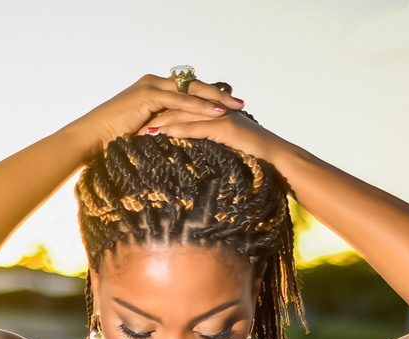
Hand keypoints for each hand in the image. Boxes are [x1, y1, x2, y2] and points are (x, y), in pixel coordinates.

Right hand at [73, 75, 244, 155]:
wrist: (91, 137)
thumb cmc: (112, 141)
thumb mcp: (143, 134)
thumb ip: (160, 131)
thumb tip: (175, 143)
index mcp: (154, 90)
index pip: (188, 90)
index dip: (209, 98)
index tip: (228, 106)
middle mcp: (154, 83)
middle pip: (194, 86)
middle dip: (218, 96)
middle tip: (239, 104)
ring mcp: (151, 87)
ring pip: (191, 90)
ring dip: (214, 99)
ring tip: (234, 108)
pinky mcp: (148, 95)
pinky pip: (180, 101)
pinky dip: (199, 107)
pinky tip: (216, 113)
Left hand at [141, 105, 286, 165]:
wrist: (276, 160)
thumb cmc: (253, 160)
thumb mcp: (225, 150)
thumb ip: (208, 147)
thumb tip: (191, 157)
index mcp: (212, 114)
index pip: (180, 110)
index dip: (159, 116)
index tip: (139, 126)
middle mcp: (214, 110)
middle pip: (177, 108)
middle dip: (153, 117)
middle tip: (132, 127)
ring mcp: (219, 116)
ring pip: (184, 115)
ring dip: (160, 123)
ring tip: (140, 132)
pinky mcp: (225, 127)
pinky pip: (196, 127)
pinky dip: (177, 130)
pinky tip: (162, 135)